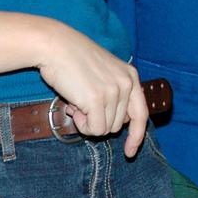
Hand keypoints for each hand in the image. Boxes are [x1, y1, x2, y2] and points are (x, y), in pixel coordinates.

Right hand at [35, 21, 148, 156]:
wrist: (56, 46)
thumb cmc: (74, 61)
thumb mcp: (104, 73)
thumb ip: (115, 94)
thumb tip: (116, 125)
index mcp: (131, 76)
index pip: (141, 114)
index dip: (136, 136)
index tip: (129, 152)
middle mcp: (126, 83)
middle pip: (117, 126)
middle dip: (98, 121)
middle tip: (82, 104)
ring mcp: (114, 92)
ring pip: (105, 130)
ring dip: (88, 122)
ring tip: (77, 101)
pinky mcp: (98, 99)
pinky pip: (94, 129)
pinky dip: (82, 125)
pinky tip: (73, 107)